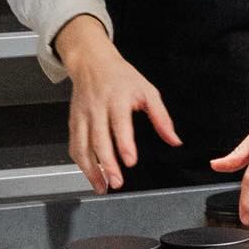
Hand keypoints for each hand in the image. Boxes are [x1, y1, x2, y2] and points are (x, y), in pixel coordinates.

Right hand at [55, 15, 179, 192]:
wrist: (92, 62)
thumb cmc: (121, 77)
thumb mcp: (147, 90)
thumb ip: (161, 117)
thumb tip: (174, 140)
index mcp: (117, 99)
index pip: (119, 123)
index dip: (124, 144)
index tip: (130, 161)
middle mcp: (97, 108)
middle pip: (99, 139)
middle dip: (107, 164)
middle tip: (117, 181)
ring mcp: (82, 116)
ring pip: (82, 146)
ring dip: (91, 169)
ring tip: (102, 186)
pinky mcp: (74, 122)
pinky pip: (74, 146)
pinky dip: (80, 163)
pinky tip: (91, 175)